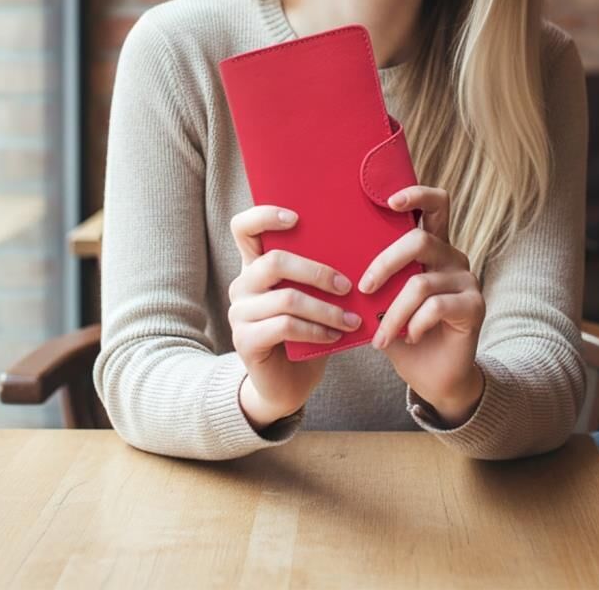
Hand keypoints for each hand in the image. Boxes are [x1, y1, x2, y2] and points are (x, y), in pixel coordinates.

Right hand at [228, 205, 360, 430]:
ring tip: (352, 320)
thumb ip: (318, 273)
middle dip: (318, 272)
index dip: (265, 216)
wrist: (287, 383)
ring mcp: (240, 312)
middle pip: (275, 261)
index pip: (244, 227)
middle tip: (348, 286)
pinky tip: (334, 336)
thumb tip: (359, 248)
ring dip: (326, 309)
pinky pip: (285, 326)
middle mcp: (242, 284)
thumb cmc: (306, 332)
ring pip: (287, 298)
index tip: (296, 218)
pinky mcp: (244, 340)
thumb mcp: (312, 297)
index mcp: (255, 265)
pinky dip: (316, 330)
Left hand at [360, 185, 485, 426]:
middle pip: (419, 240)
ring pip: (421, 282)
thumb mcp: (382, 304)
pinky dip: (413, 324)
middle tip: (363, 288)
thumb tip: (332, 267)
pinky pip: (436, 307)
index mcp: (432, 248)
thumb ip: (371, 282)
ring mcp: (467, 280)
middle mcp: (452, 256)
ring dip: (393, 312)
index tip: (390, 200)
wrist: (435, 378)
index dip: (416, 194)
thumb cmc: (404, 335)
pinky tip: (407, 337)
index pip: (435, 205)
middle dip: (385, 263)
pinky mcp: (475, 305)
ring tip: (380, 336)